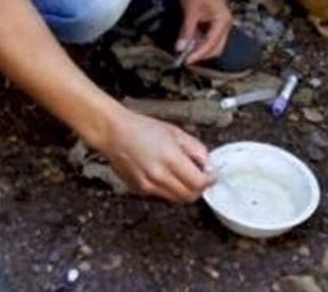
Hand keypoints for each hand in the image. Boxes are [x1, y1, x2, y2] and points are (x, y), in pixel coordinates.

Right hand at [101, 109, 215, 201]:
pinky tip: (167, 175)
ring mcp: (148, 186)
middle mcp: (159, 176)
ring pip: (177, 199)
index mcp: (170, 159)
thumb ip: (196, 149)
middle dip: (199, 188)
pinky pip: (163, 196)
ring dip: (185, 191)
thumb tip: (208, 164)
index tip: (212, 175)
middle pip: (189, 196)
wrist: (115, 133)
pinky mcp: (140, 190)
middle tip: (201, 177)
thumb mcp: (176, 132)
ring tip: (183, 174)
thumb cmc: (142, 128)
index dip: (209, 180)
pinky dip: (171, 190)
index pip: (198, 183)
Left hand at [178, 0, 232, 63]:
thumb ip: (187, 31)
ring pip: (213, 44)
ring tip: (185, 50)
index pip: (210, 44)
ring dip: (200, 48)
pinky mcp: (216, 21)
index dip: (197, 54)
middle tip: (185, 59)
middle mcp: (226, 24)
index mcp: (223, 21)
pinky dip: (200, 40)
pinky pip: (210, 36)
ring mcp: (222, 22)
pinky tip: (189, 41)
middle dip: (201, 54)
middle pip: (215, 48)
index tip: (185, 61)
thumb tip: (180, 48)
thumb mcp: (190, 10)